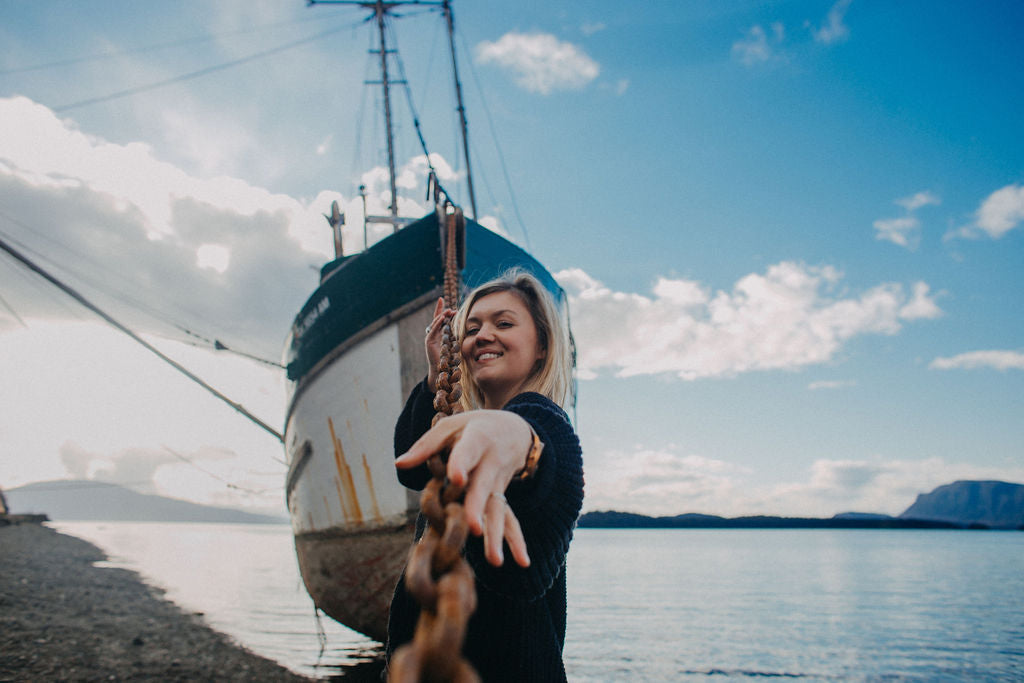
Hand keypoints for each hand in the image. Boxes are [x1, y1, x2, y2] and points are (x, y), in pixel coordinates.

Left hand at [396, 410, 532, 567]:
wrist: (515, 430)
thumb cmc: (474, 428)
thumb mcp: (451, 427)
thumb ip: (426, 445)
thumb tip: (399, 463)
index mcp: (477, 440)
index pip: (467, 452)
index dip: (461, 465)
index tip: (457, 480)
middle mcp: (491, 463)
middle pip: (483, 488)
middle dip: (478, 509)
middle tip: (474, 530)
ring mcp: (499, 483)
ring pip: (497, 509)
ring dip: (497, 534)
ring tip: (494, 561)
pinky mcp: (502, 496)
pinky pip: (510, 519)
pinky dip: (516, 541)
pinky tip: (522, 562)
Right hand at [424, 297, 455, 391]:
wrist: (442, 370)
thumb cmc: (450, 359)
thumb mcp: (455, 344)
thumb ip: (457, 335)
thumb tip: (468, 328)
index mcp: (440, 333)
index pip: (439, 318)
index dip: (441, 309)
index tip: (442, 298)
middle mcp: (434, 334)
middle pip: (436, 318)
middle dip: (441, 310)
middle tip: (446, 303)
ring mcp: (430, 337)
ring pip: (435, 323)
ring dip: (441, 315)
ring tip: (448, 310)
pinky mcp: (429, 341)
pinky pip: (433, 330)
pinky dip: (437, 324)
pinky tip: (442, 319)